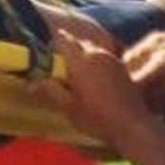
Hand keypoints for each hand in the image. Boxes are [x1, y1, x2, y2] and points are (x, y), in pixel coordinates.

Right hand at [44, 30, 164, 152]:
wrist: (132, 126)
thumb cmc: (98, 118)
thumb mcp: (69, 108)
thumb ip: (50, 91)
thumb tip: (32, 83)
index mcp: (81, 60)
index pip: (63, 39)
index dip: (53, 44)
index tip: (46, 55)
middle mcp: (97, 54)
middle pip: (78, 43)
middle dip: (67, 51)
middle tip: (59, 69)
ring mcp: (112, 59)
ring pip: (92, 49)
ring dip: (82, 57)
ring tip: (76, 77)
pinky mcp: (122, 68)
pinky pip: (103, 57)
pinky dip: (95, 64)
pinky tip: (93, 82)